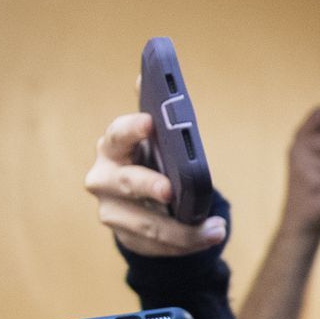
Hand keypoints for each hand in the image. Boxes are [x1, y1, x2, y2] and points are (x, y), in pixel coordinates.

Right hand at [85, 112, 226, 255]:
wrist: (142, 201)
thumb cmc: (151, 161)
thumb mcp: (154, 140)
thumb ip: (154, 111)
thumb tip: (146, 73)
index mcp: (113, 147)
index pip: (118, 135)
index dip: (132, 129)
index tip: (150, 121)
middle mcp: (103, 179)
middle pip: (126, 183)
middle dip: (149, 185)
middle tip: (171, 189)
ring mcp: (112, 212)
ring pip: (146, 224)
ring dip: (183, 230)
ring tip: (216, 228)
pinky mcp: (126, 238)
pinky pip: (158, 245)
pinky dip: (186, 243)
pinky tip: (210, 235)